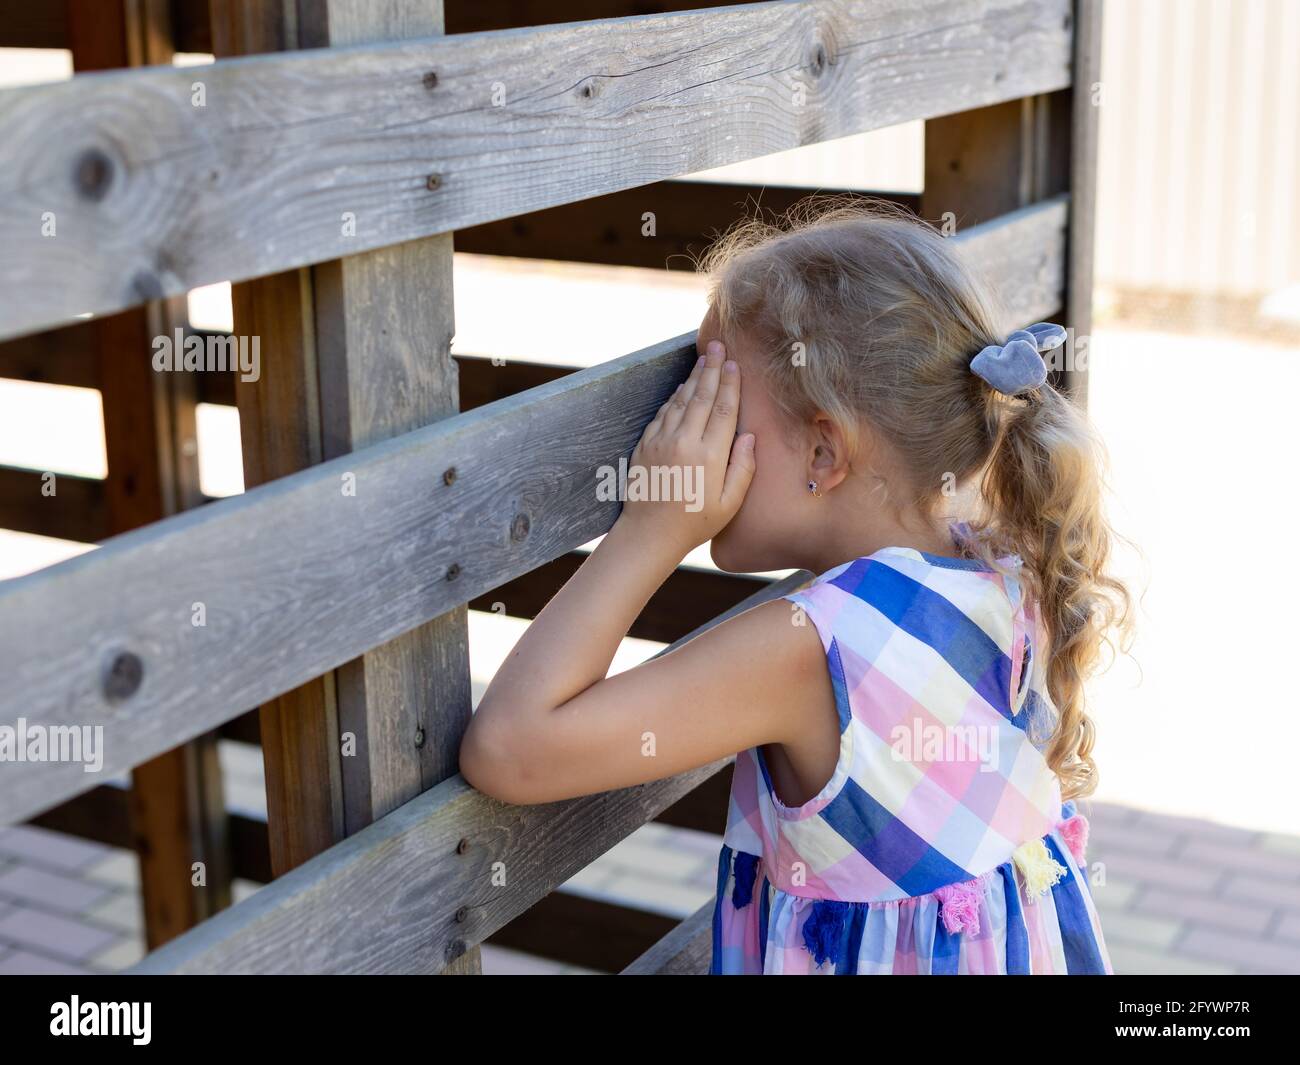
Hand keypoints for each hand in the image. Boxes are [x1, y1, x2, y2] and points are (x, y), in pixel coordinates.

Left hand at [617, 339, 755, 554]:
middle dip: (712, 368)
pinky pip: (663, 413)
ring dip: (693, 378)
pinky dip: (674, 397)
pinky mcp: (645, 445)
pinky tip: (682, 388)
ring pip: (681, 400)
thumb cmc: (695, 523)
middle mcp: (684, 442)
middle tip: (717, 345)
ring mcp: (661, 441)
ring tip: (703, 360)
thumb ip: (742, 469)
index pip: (724, 410)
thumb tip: (748, 437)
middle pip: (702, 396)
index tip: (735, 365)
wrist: (649, 534)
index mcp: (709, 455)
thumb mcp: (729, 503)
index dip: (731, 384)